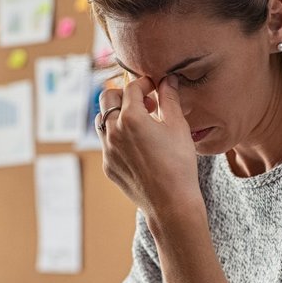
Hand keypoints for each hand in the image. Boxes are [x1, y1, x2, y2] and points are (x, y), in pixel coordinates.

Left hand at [97, 76, 200, 216]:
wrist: (171, 203)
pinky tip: (138, 146)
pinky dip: (118, 136)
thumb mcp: (178, 126)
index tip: (155, 88)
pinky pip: (106, 143)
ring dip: (117, 114)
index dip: (144, 83)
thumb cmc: (179, 164)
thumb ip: (170, 98)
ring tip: (139, 123)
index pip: (131, 87)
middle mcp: (113, 131)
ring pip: (102, 120)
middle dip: (124, 94)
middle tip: (145, 103)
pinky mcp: (108, 165)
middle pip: (107, 97)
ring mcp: (107, 150)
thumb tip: (168, 79)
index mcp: (131, 117)